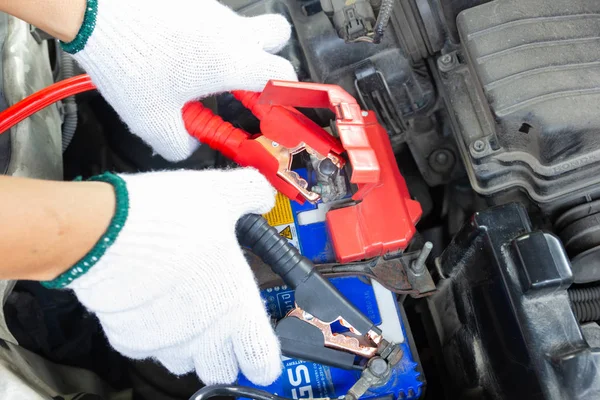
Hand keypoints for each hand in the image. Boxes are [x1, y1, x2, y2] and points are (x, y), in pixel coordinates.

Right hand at [66, 169, 281, 384]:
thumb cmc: (166, 218)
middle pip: (221, 368)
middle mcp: (204, 333)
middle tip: (215, 317)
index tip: (258, 352)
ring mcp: (165, 341)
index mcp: (237, 306)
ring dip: (186, 341)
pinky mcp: (129, 341)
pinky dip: (151, 331)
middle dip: (221, 350)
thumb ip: (249, 194)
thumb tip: (261, 195)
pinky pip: (147, 347)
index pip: (262, 362)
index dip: (263, 360)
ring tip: (179, 303)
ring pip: (184, 360)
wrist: (103, 230)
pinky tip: (148, 301)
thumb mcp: (219, 194)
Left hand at [68, 0, 296, 160]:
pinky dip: (209, 41)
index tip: (267, 110)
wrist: (95, 16)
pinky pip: (215, 22)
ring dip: (236, 52)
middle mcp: (230, 31)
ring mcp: (212, 12)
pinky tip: (180, 57)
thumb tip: (190, 144)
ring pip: (244, 28)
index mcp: (232, 61)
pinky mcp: (193, 3)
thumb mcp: (154, 122)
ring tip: (202, 76)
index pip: (283, 74)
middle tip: (247, 82)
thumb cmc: (127, 64)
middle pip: (278, 36)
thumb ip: (181, 145)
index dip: (281, 95)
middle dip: (271, 59)